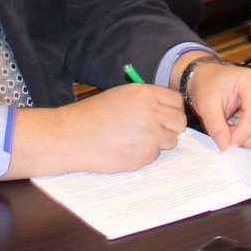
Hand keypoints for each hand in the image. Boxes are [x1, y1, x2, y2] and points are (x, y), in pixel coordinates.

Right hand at [6, 83, 185, 178]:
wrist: (72, 137)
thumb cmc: (92, 116)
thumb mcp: (120, 96)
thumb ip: (145, 101)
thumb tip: (167, 110)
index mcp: (145, 94)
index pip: (176, 102)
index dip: (171, 110)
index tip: (165, 116)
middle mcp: (152, 113)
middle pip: (179, 123)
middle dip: (170, 128)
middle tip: (154, 131)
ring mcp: (149, 135)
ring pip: (169, 141)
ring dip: (157, 143)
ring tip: (133, 139)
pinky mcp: (143, 156)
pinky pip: (154, 155)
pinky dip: (143, 154)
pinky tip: (124, 149)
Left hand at [178, 53, 250, 149]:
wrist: (211, 77)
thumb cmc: (209, 85)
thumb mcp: (206, 104)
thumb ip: (215, 125)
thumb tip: (225, 145)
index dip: (242, 133)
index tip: (228, 143)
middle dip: (249, 138)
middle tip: (229, 140)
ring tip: (234, 132)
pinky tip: (241, 129)